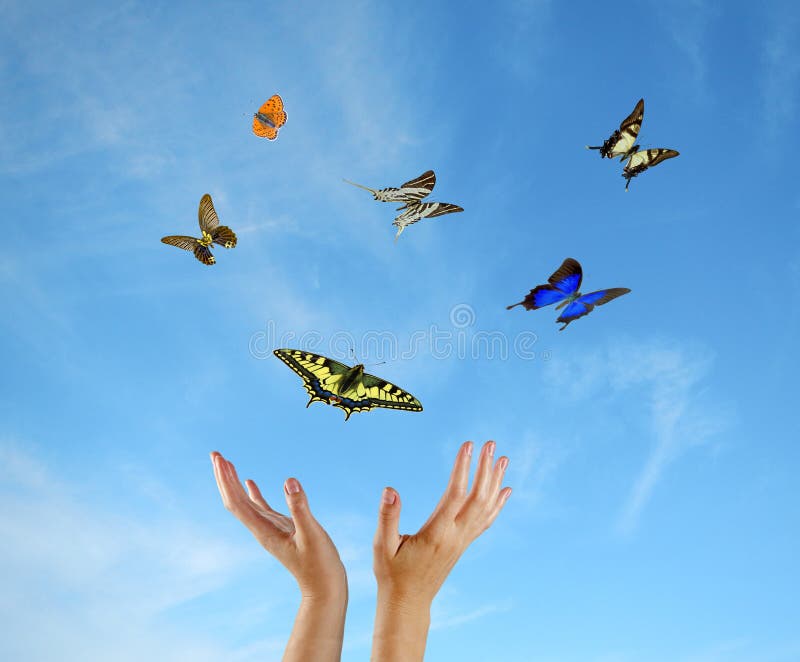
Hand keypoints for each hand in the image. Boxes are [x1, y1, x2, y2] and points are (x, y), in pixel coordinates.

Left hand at [210, 451, 346, 600]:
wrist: (324, 587)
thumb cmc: (319, 564)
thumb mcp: (312, 534)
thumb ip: (301, 508)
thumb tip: (289, 480)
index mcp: (264, 531)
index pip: (237, 503)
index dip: (227, 481)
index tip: (220, 460)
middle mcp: (262, 529)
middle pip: (235, 500)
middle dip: (224, 477)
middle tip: (214, 454)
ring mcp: (270, 528)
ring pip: (245, 502)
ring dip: (234, 482)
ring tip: (225, 463)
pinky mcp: (281, 528)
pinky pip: (261, 507)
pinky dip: (252, 493)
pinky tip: (249, 482)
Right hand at [373, 440, 510, 606]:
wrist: (409, 602)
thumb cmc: (392, 573)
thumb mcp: (382, 546)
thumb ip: (387, 517)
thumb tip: (390, 489)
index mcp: (436, 533)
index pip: (455, 494)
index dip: (463, 468)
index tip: (467, 444)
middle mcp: (455, 536)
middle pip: (478, 497)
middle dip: (485, 468)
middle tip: (491, 443)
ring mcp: (462, 540)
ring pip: (486, 507)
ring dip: (494, 481)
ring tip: (503, 458)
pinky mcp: (463, 544)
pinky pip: (486, 520)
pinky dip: (498, 503)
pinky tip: (505, 489)